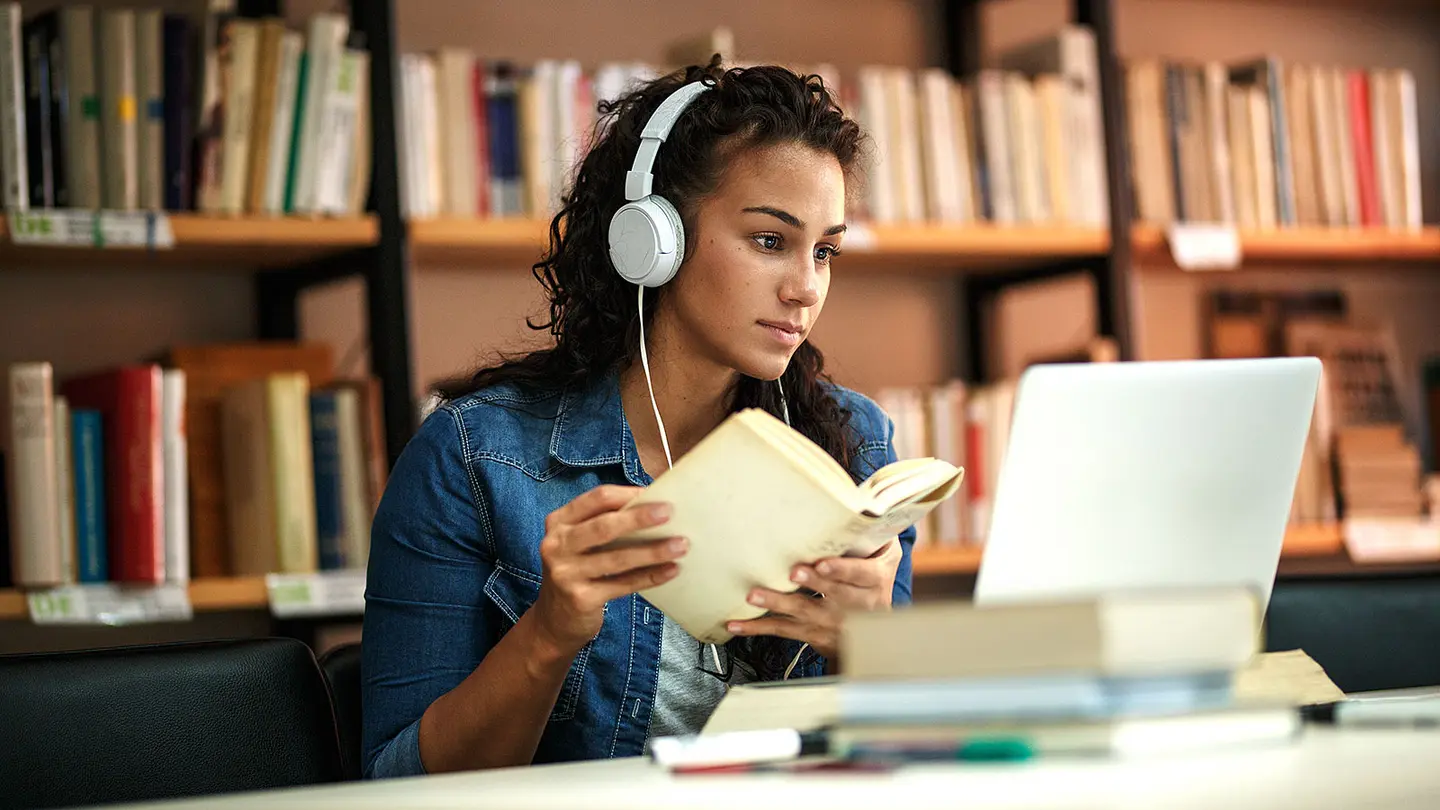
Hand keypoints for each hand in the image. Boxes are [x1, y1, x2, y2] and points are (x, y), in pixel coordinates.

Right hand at [532, 485, 686, 655]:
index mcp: (559, 521)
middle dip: (639, 518)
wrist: (554, 620)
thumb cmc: (577, 571)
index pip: (596, 499)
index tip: (657, 493)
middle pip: (604, 526)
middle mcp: (557, 545)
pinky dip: (649, 576)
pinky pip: (623, 584)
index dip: (628, 494)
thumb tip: (654, 506)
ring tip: (680, 545)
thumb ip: (605, 523)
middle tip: (669, 513)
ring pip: (617, 558)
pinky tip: (671, 570)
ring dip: (652, 551)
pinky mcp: (580, 599)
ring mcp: (566, 573)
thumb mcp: (579, 542)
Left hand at [725, 538, 902, 660]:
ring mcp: (834, 623)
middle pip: (833, 594)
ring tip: (754, 595)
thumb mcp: (885, 556)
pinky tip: (737, 625)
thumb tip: (860, 500)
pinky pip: (785, 630)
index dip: (841, 570)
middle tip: (791, 572)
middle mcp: (857, 605)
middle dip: (811, 583)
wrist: (879, 633)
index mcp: (874, 580)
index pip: (860, 574)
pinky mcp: (814, 635)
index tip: (822, 564)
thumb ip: (874, 533)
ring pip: (804, 612)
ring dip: (778, 603)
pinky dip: (759, 628)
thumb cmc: (873, 579)